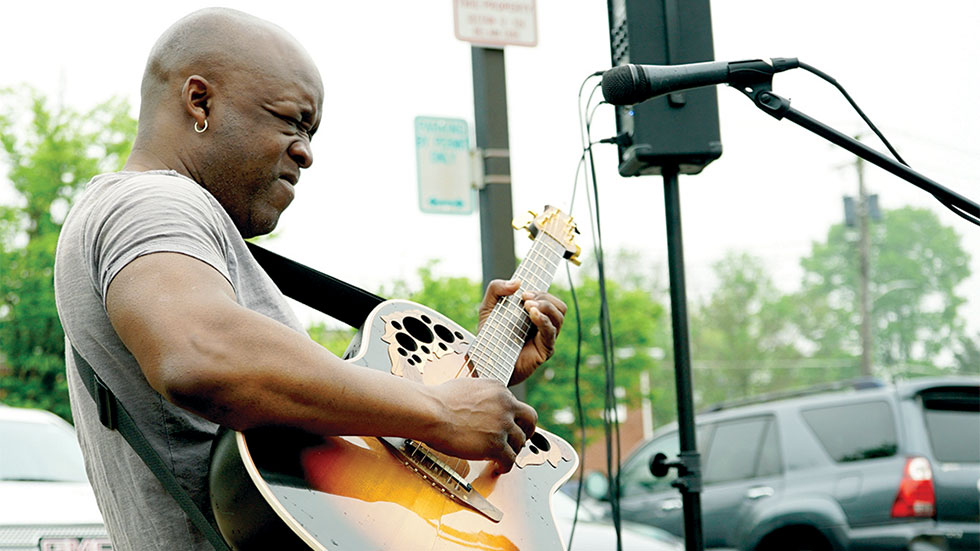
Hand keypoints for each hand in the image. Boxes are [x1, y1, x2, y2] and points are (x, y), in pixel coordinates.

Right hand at [423, 378, 537, 472]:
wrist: (429, 412)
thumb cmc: (438, 400)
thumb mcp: (467, 387)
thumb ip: (481, 395)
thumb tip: (480, 403)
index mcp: (498, 388)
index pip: (514, 404)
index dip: (510, 417)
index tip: (506, 425)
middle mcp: (505, 404)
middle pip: (530, 419)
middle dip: (526, 431)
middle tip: (519, 439)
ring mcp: (502, 424)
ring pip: (520, 442)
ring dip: (512, 450)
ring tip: (503, 456)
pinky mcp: (496, 444)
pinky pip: (510, 460)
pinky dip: (505, 466)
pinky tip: (498, 467)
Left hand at [478, 279, 566, 386]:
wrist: (486, 363)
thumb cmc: (489, 337)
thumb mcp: (487, 308)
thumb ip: (496, 289)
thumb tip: (517, 282)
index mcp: (534, 314)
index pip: (549, 298)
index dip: (542, 291)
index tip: (525, 290)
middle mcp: (543, 325)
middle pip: (559, 306)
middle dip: (544, 297)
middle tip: (525, 298)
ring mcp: (546, 338)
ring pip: (559, 316)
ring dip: (545, 306)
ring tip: (528, 306)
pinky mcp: (544, 350)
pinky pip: (551, 332)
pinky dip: (544, 320)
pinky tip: (532, 314)